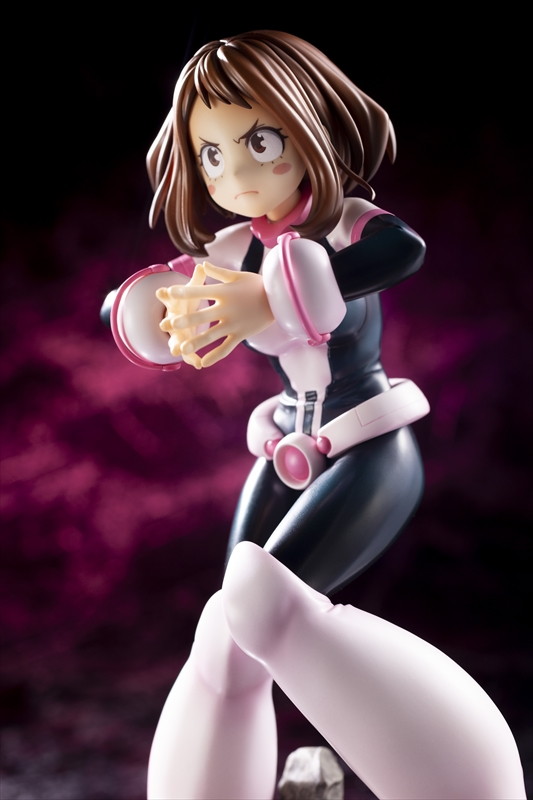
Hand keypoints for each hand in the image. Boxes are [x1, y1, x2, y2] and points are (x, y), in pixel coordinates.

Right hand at [156, 264, 205, 368]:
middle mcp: (172, 321)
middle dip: (167, 323)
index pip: (167, 298)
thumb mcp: (192, 290)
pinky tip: (198, 365)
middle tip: (164, 324)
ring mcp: (177, 335)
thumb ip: (197, 280)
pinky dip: (192, 359)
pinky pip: (188, 355)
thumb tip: (202, 266)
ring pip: (175, 341)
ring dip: (176, 345)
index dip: (165, 295)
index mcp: (174, 305)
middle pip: (168, 322)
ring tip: (176, 350)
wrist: (182, 320)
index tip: (162, 292)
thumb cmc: (188, 301)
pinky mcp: (184, 347)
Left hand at [159, 262, 273, 367]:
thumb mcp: (237, 275)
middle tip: (167, 325)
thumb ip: (218, 272)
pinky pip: (227, 348)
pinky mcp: (241, 335)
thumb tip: (202, 263)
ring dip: (196, 342)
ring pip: (212, 335)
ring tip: (181, 350)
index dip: (184, 292)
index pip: (200, 290)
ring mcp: (234, 323)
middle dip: (184, 321)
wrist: (281, 299)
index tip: (168, 293)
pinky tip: (203, 363)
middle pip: (202, 315)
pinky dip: (215, 356)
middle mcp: (227, 308)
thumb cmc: (257, 284)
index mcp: (224, 291)